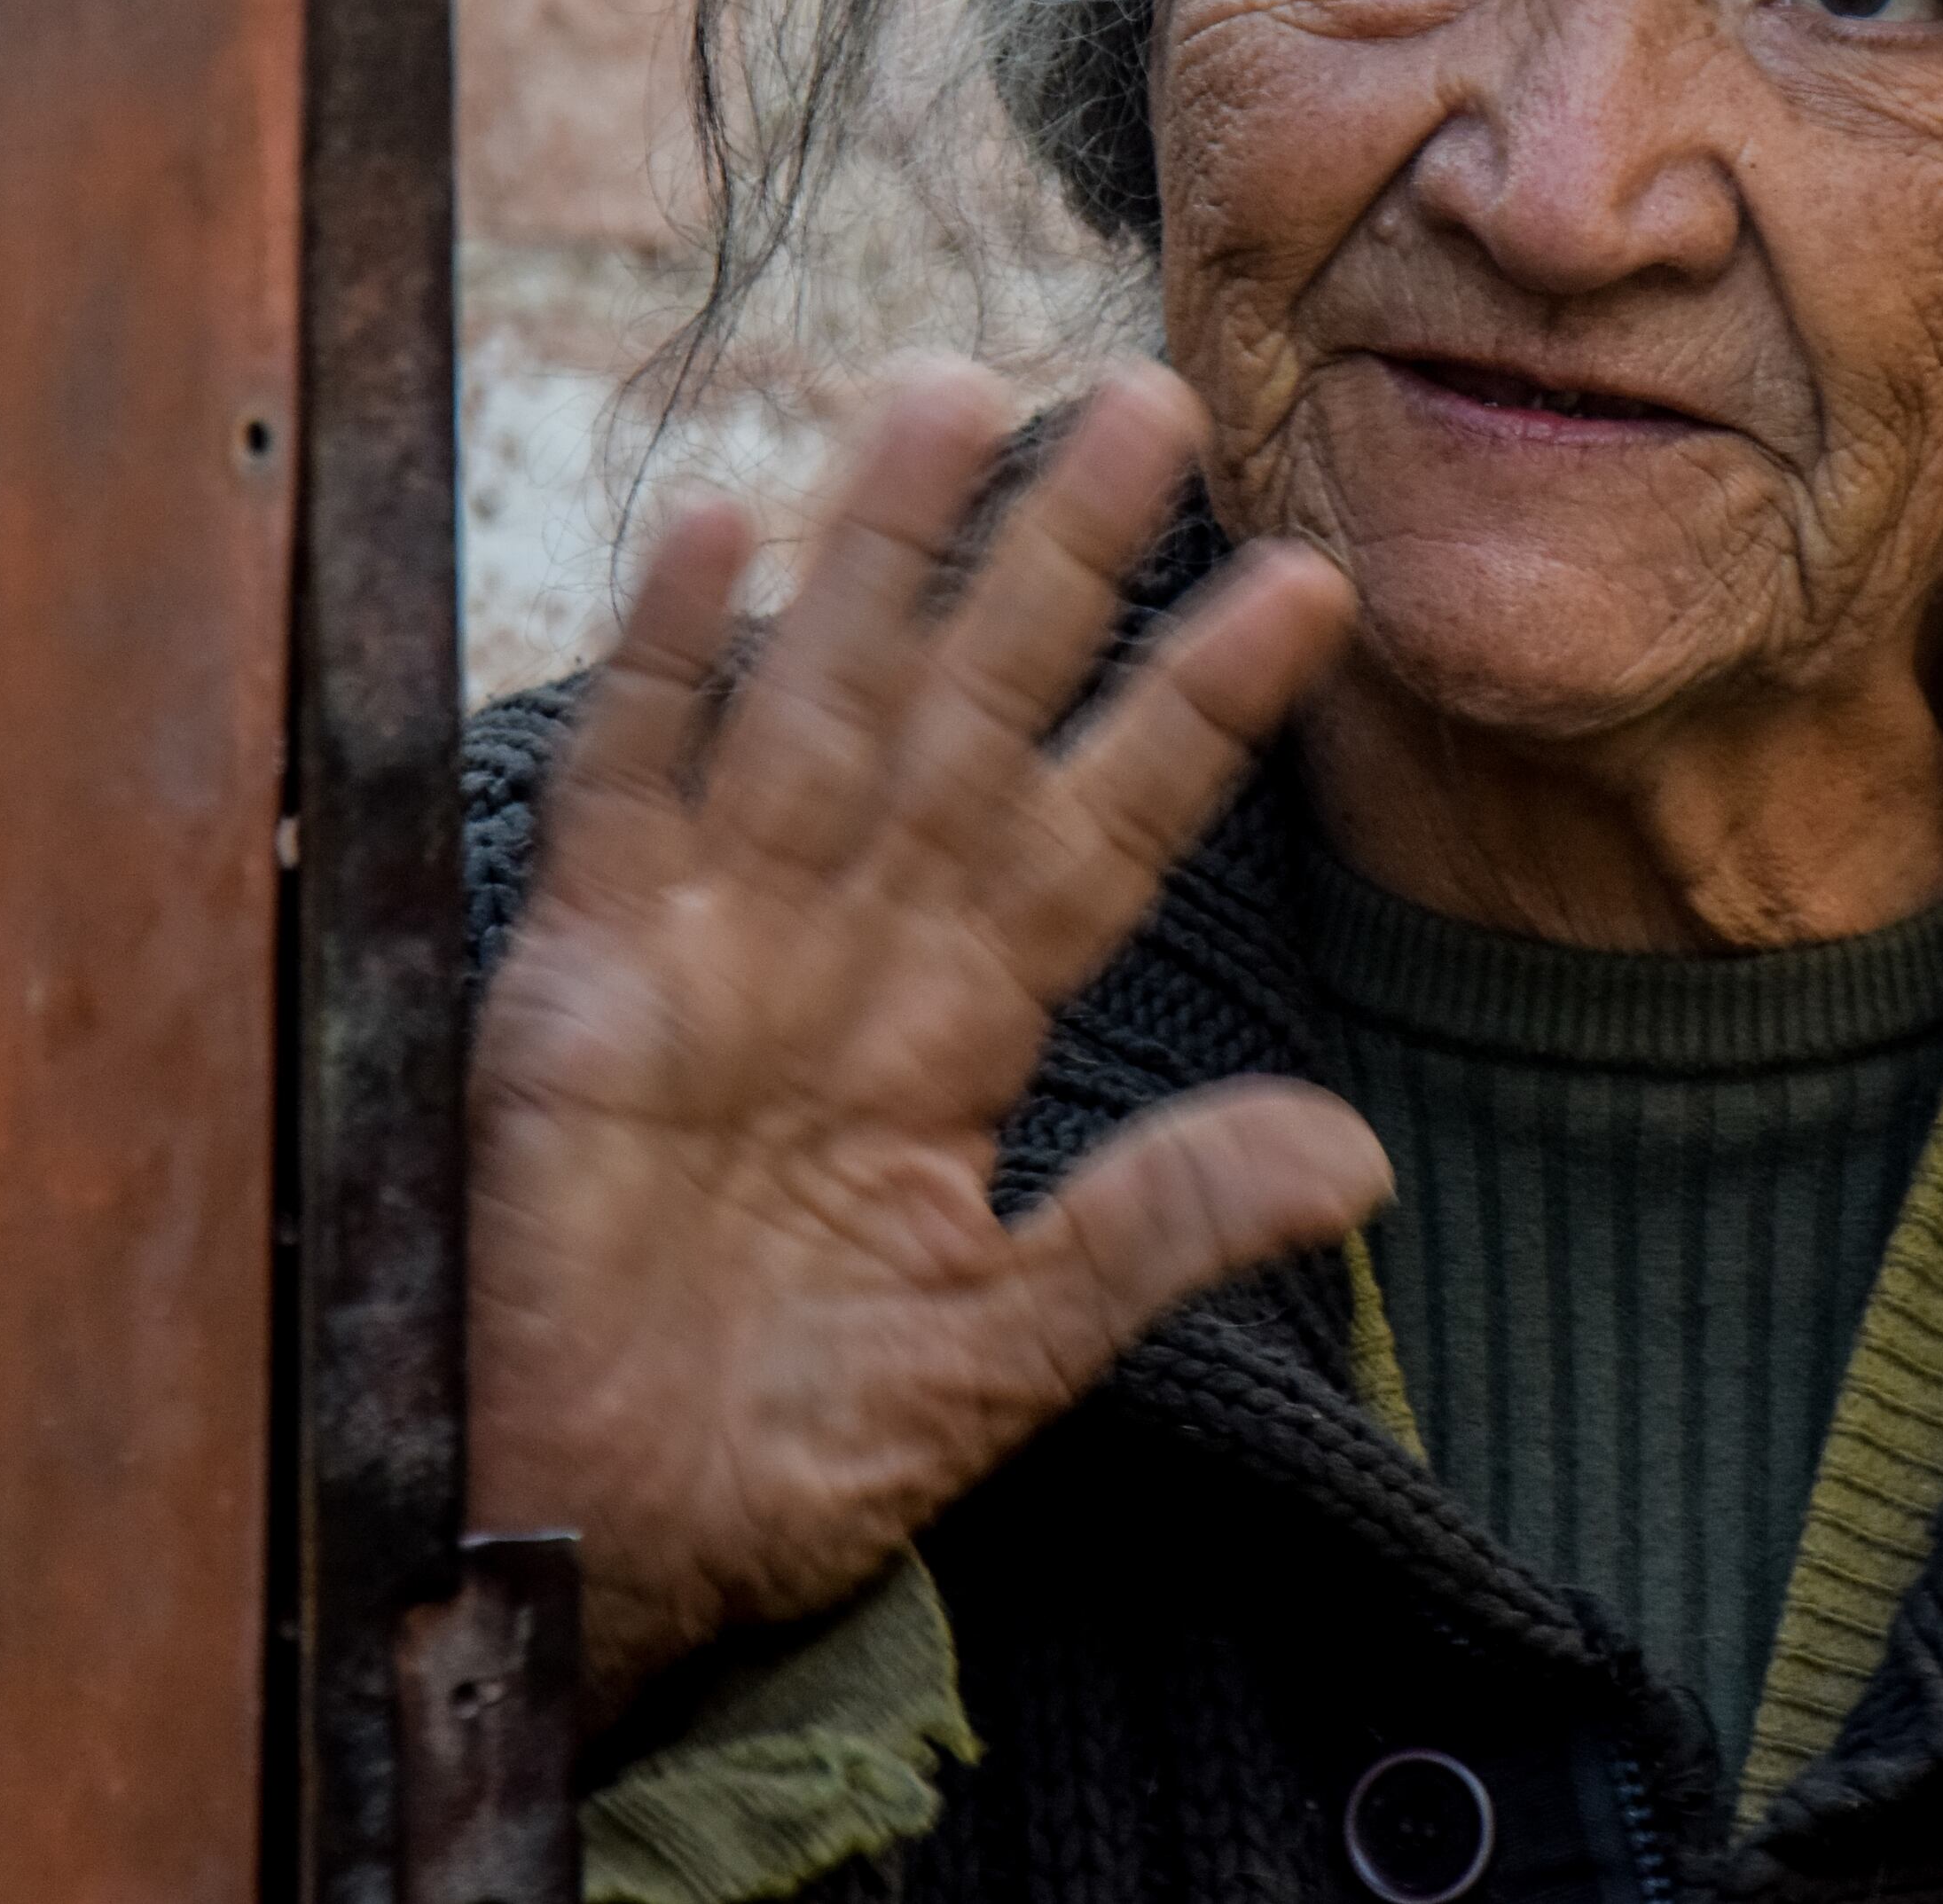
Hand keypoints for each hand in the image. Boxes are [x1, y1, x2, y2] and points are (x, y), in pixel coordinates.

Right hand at [467, 358, 1380, 1710]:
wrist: (584, 1548)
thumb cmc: (776, 1459)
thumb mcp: (1004, 1350)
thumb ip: (1158, 1226)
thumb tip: (1364, 1154)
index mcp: (963, 1028)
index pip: (1108, 826)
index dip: (1199, 706)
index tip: (1313, 589)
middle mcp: (852, 946)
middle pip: (975, 712)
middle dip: (1062, 562)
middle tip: (1159, 400)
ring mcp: (714, 941)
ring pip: (821, 697)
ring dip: (886, 550)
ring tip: (962, 394)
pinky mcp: (577, 976)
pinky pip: (633, 787)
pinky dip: (670, 663)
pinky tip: (730, 531)